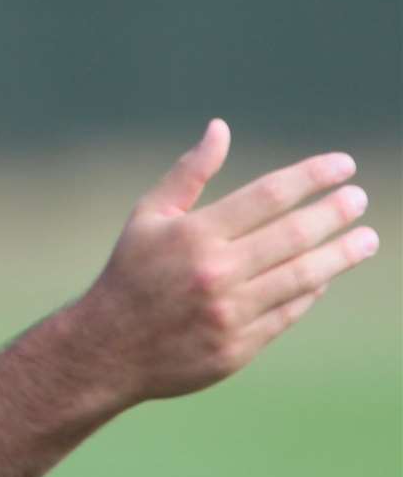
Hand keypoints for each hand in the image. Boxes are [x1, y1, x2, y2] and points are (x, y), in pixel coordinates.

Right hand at [76, 119, 377, 405]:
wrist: (110, 348)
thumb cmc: (130, 272)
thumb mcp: (149, 215)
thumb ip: (189, 172)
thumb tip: (220, 128)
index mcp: (194, 234)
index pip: (268, 196)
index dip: (311, 177)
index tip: (343, 165)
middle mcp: (215, 272)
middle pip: (294, 235)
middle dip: (335, 213)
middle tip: (359, 198)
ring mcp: (230, 312)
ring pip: (302, 277)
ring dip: (340, 255)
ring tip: (367, 239)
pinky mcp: (239, 347)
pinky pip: (288, 312)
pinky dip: (310, 291)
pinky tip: (325, 275)